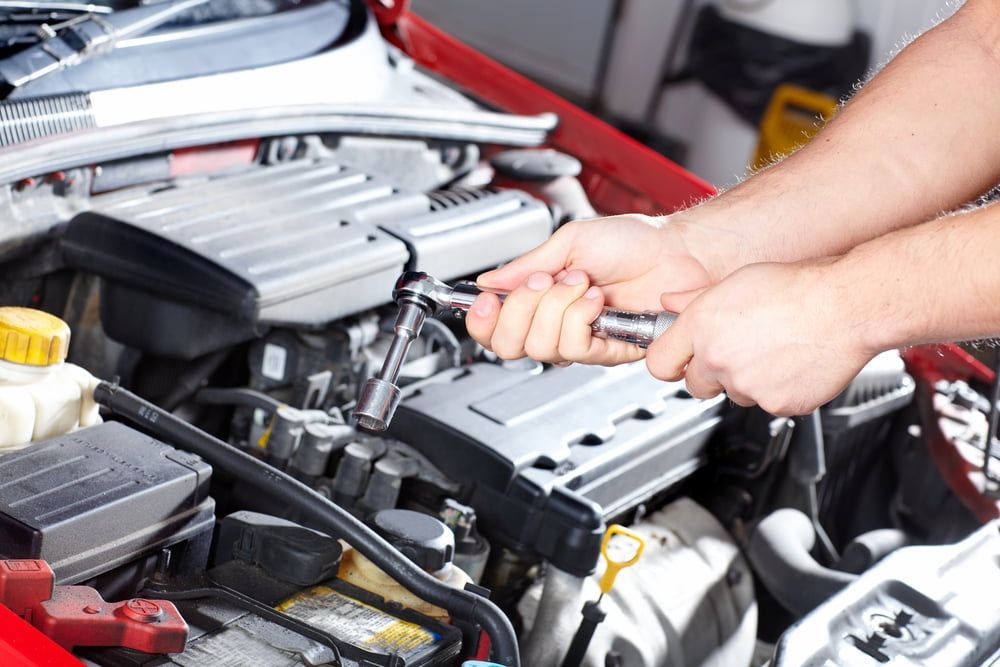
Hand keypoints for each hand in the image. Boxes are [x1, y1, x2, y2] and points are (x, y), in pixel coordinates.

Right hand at [465, 214, 720, 364]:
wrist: (675, 251)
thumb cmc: (632, 242)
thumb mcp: (569, 242)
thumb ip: (526, 265)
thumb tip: (488, 282)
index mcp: (540, 299)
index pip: (495, 327)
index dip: (482, 321)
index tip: (484, 301)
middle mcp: (556, 323)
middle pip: (509, 345)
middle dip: (520, 310)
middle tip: (543, 283)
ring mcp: (580, 338)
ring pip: (541, 347)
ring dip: (557, 309)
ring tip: (580, 284)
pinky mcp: (607, 349)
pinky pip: (576, 349)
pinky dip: (580, 319)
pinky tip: (595, 300)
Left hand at [647, 260, 877, 415]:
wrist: (846, 306)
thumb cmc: (797, 288)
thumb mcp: (736, 281)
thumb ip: (693, 298)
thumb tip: (669, 302)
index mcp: (701, 325)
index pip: (658, 362)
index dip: (670, 362)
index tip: (677, 360)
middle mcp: (718, 358)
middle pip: (695, 385)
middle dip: (709, 374)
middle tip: (736, 353)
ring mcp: (747, 385)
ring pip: (734, 394)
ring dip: (746, 381)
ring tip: (772, 351)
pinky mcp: (776, 404)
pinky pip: (767, 404)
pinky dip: (776, 390)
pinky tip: (790, 363)